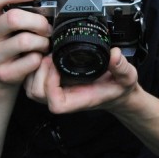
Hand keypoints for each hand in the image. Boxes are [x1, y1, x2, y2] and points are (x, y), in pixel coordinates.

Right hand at [0, 0, 51, 86]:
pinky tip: (40, 56)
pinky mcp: (4, 73)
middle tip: (48, 26)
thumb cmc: (8, 40)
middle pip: (13, 18)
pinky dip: (41, 58)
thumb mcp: (10, 15)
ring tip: (45, 42)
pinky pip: (31, 61)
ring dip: (42, 40)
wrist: (0, 74)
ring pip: (25, 41)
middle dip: (38, 21)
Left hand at [24, 47, 139, 112]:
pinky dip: (33, 67)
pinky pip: (33, 80)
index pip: (56, 103)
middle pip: (37, 94)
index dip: (51, 85)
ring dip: (34, 69)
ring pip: (31, 88)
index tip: (58, 66)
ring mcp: (57, 91)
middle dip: (38, 73)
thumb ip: (122, 67)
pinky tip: (45, 54)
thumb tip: (114, 55)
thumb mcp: (127, 76)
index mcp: (80, 99)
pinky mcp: (53, 83)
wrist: (116, 90)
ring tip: (46, 54)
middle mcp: (65, 97)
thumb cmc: (119, 86)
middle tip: (49, 55)